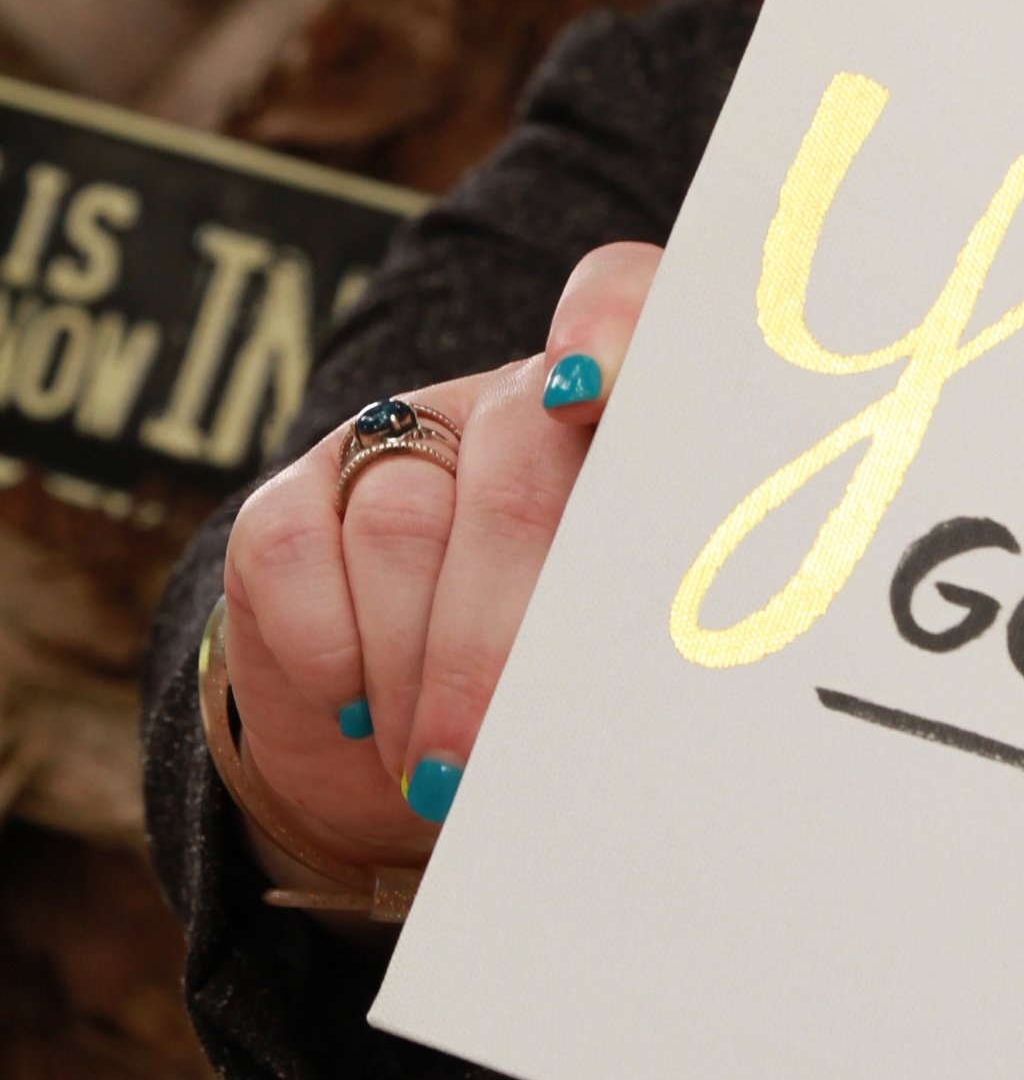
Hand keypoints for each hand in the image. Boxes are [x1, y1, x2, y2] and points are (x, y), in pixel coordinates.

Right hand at [220, 243, 662, 879]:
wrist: (404, 777)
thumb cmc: (560, 717)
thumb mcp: (629, 677)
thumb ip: (654, 634)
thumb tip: (672, 692)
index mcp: (635, 430)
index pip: (635, 303)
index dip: (613, 323)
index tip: (590, 391)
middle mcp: (521, 410)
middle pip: (520, 449)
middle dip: (505, 621)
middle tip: (495, 751)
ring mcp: (402, 442)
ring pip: (406, 513)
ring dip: (422, 666)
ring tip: (443, 769)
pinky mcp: (295, 501)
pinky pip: (296, 546)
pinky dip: (331, 646)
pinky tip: (360, 712)